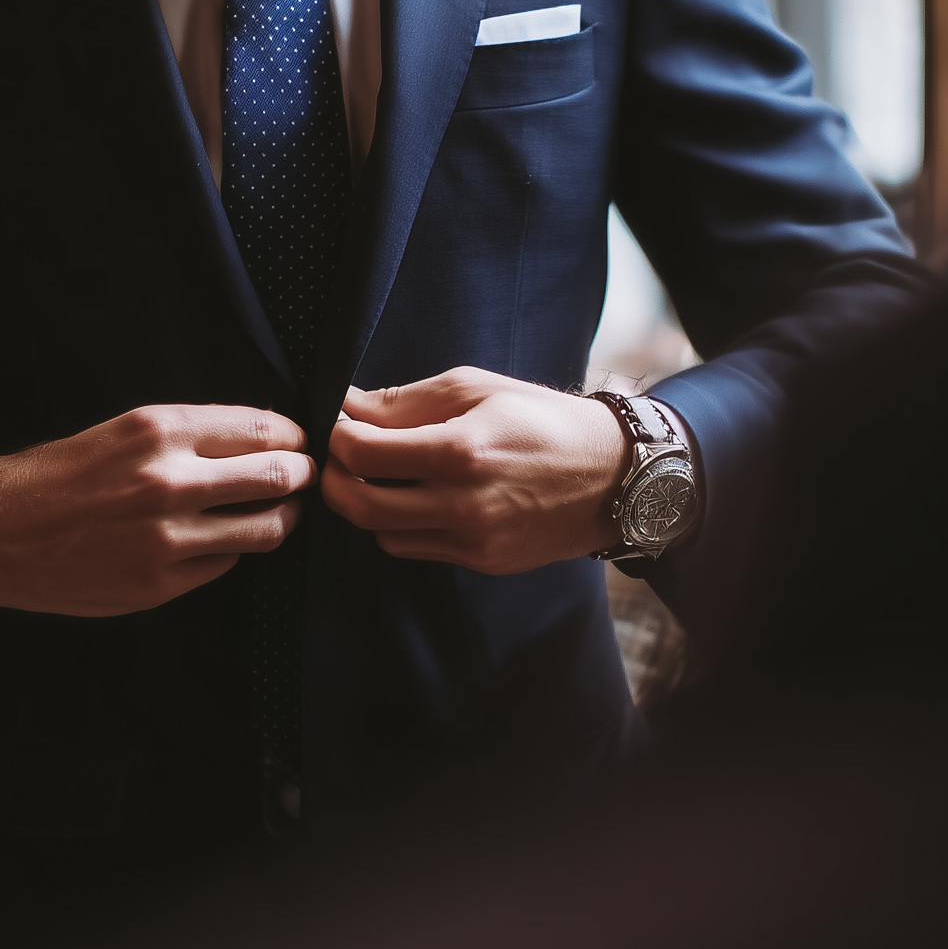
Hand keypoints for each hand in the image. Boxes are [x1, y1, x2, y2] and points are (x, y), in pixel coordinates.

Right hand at [0, 405, 314, 617]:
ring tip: (275, 512)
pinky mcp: (161, 584)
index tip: (296, 443)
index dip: (293, 437)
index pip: (265, 429)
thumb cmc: (61, 474)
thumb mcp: (124, 431)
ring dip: (281, 518)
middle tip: (301, 477)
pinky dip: (233, 550)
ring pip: (265, 529)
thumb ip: (191, 434)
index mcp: (159, 431)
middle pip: (279, 476)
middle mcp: (169, 482)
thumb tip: (263, 438)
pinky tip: (219, 540)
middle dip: (301, 475)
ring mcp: (167, 539)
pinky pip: (227, 564)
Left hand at [321, 367, 626, 572]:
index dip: (336, 436)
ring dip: (370, 504)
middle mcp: (462, 504)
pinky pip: (417, 548)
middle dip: (335, 479)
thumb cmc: (544, 420)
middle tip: (340, 457)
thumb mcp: (477, 387)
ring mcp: (472, 540)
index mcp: (460, 450)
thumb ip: (406, 401)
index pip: (361, 454)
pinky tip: (422, 497)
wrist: (613, 475)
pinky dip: (404, 525)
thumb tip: (349, 407)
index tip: (341, 423)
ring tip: (387, 475)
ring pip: (382, 533)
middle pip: (358, 506)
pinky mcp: (482, 561)